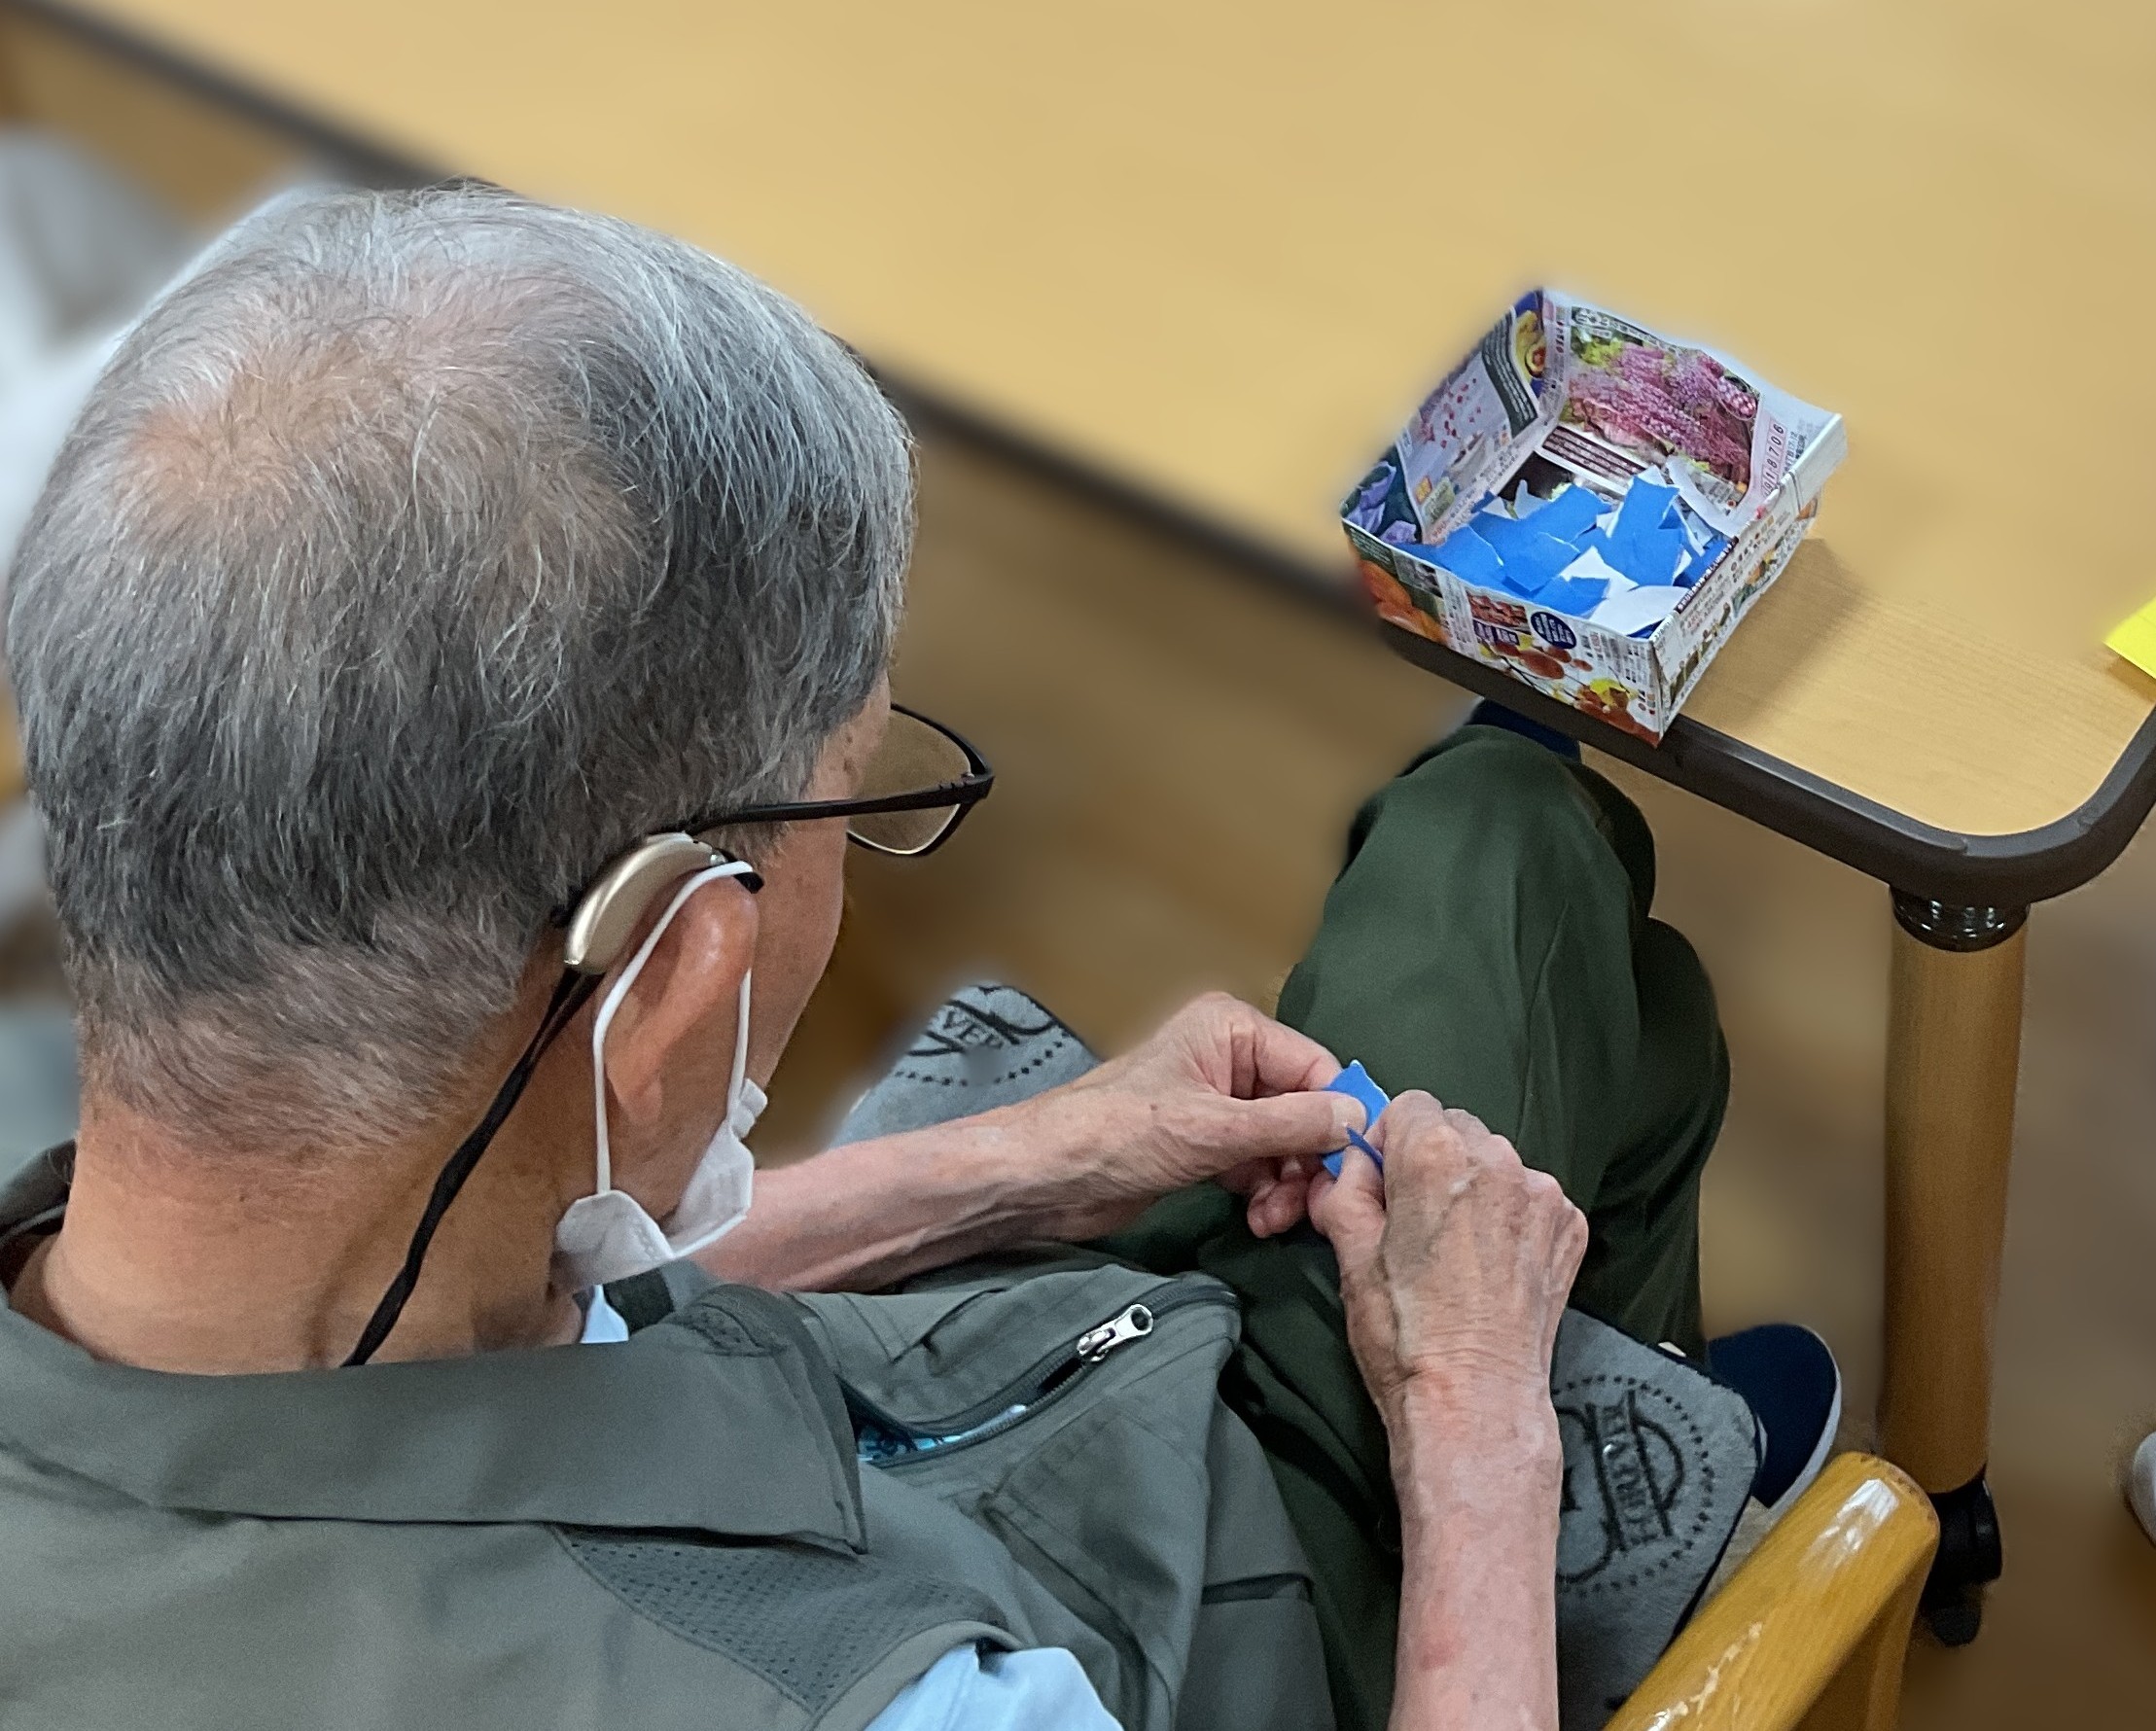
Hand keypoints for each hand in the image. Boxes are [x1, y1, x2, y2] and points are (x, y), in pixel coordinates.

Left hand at [1006, 993, 1366, 1239]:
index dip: (1337, 1119)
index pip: (1316, 1068)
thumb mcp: (1215, 1130)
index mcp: (1233, 1029)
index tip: (1351, 1171)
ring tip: (1273, 1218)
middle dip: (1308, 1160)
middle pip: (1304, 1109)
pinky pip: (1259, 1164)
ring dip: (1288, 1184)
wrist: (1048, 1179)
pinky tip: (1259, 1217)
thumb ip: (1292, 1124)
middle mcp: (1230, 1057)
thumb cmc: (1119, 1135)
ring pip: (1285, 1143)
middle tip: (1307, 1207)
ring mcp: (1218, 1102)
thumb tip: (1359, 1119)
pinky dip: (1266, 1191)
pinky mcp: (1206, 1143)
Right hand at [1308, 1092, 1585, 1428]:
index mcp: (1434, 1155)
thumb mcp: (1349, 1254)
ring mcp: (1541, 1195)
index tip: (1381, 1180)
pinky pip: (1530, 1198)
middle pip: (1455, 1128)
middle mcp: (1496, 1161)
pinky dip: (1510, 1218)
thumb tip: (1350, 1167)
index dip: (1387, 1143)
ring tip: (1454, 1250)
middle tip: (1412, 1220)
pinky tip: (1488, 1264)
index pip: (1408, 1105)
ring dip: (1473, 1188)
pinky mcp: (1568, 1228)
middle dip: (1431, 1162)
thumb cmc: (1407, 1338)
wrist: (1474, 1401)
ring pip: (1495, 1163)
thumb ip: (1346, 1189)